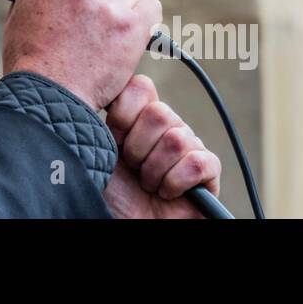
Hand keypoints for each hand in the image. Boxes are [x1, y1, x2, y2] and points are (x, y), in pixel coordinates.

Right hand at [4, 0, 161, 111]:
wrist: (48, 95)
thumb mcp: (19, 16)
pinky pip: (151, 8)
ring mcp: (108, 2)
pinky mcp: (131, 23)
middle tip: (94, 28)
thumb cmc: (30, 63)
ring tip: (107, 40)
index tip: (81, 5)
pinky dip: (145, 23)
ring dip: (122, 12)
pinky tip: (131, 39)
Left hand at [101, 75, 220, 218]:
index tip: (113, 140)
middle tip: (132, 168)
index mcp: (139, 115)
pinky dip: (175, 183)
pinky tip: (167, 192)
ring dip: (154, 171)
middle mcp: (166, 126)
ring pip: (177, 140)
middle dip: (137, 149)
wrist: (123, 222)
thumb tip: (100, 81)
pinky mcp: (208, 170)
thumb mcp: (94, 147)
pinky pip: (197, 162)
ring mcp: (189, 145)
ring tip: (148, 184)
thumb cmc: (108, 191)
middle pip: (159, 113)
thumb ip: (96, 112)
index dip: (123, 115)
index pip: (141, 87)